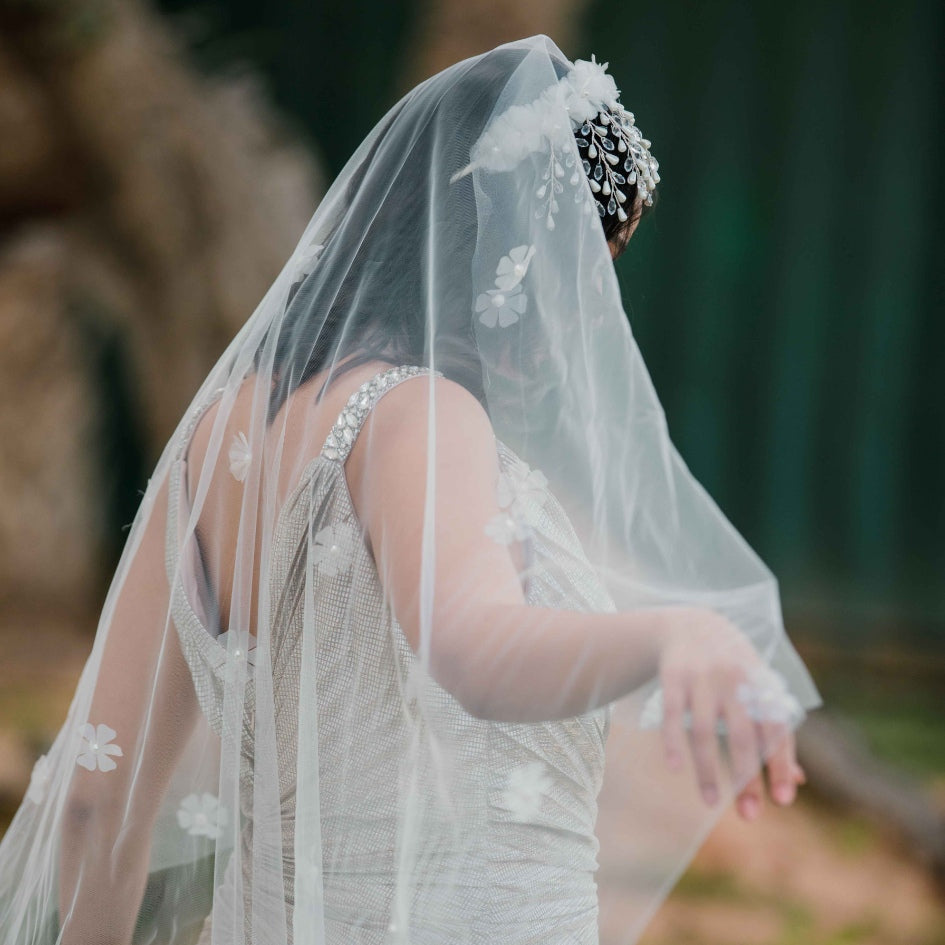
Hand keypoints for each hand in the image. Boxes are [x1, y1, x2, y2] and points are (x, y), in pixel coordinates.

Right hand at [657, 607, 805, 817]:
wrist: (691, 624)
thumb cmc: (733, 667)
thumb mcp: (758, 689)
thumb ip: (775, 731)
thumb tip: (799, 780)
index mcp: (761, 684)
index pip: (776, 729)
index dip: (780, 764)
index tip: (783, 801)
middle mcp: (734, 680)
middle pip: (742, 737)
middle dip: (746, 778)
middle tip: (749, 816)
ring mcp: (701, 678)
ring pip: (705, 732)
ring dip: (707, 770)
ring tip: (710, 803)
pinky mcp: (673, 677)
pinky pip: (672, 715)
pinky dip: (673, 742)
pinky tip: (674, 768)